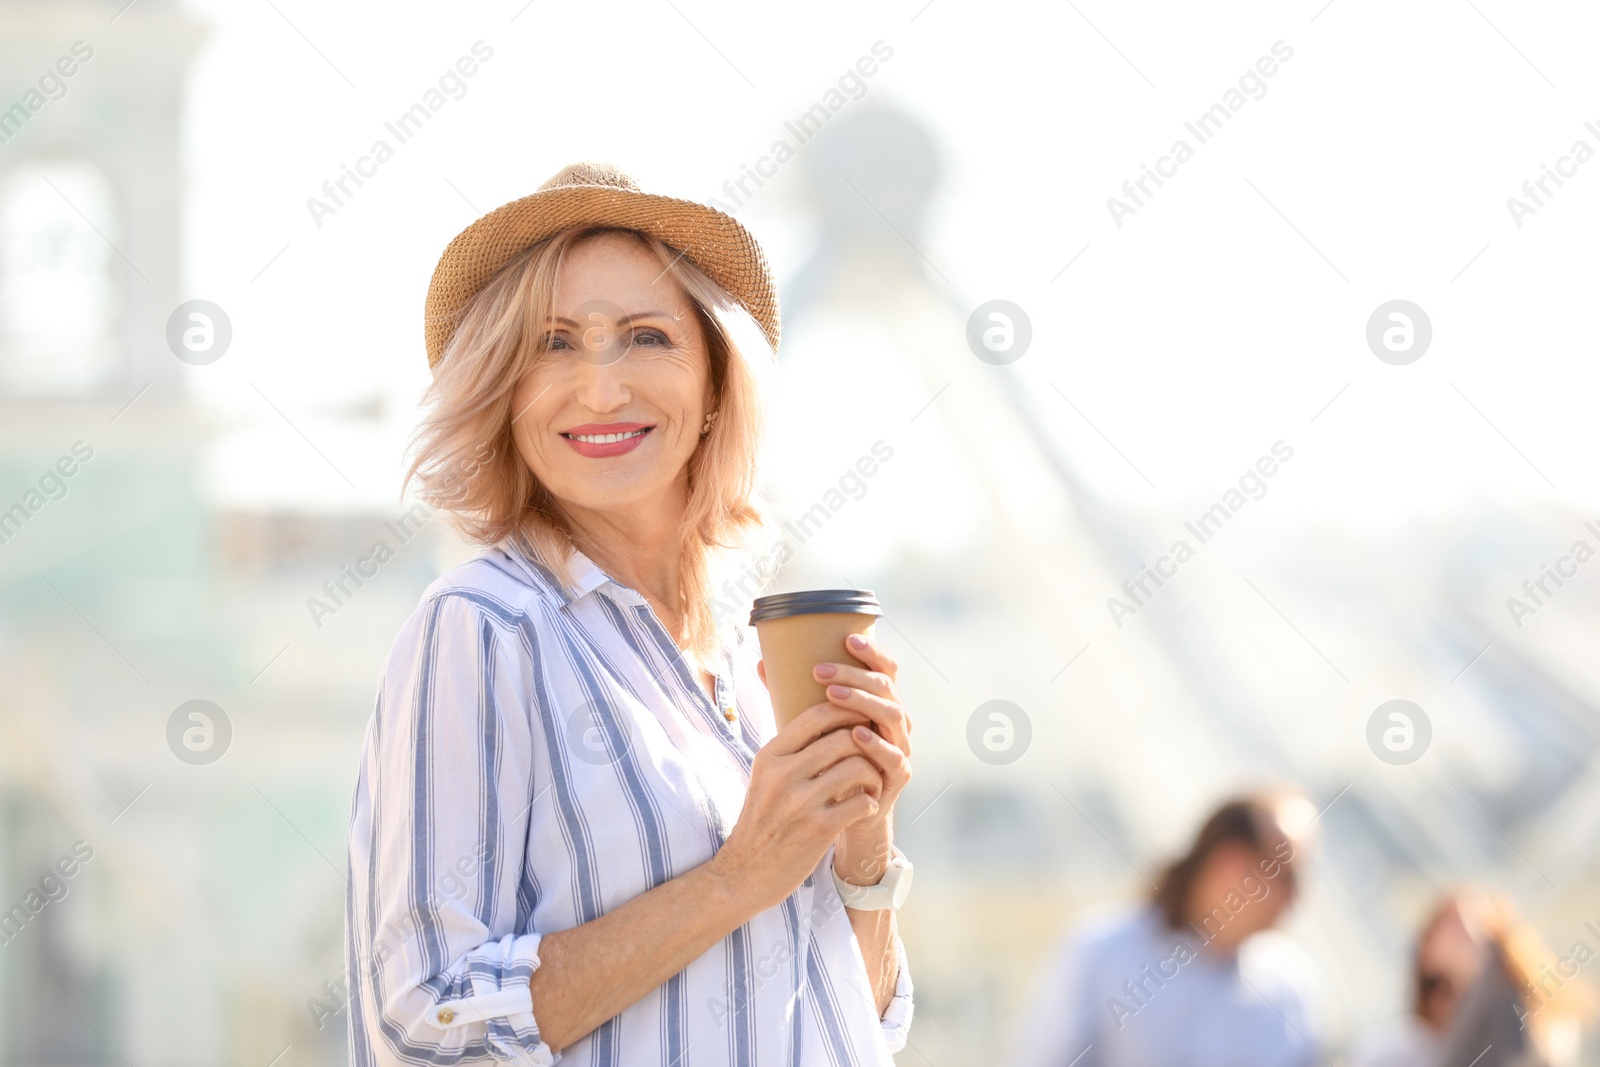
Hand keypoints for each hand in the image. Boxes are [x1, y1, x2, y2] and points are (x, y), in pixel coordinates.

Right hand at [708, 702, 884, 911]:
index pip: (817, 715)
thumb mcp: (766, 777)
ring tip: (871, 786)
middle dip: (867, 746)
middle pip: (844, 738)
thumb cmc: (762, 822)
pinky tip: (864, 809)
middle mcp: (783, 774)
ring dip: (873, 775)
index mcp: (771, 756)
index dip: (847, 711)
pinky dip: (871, 803)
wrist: (744, 873)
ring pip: (858, 766)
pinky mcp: (818, 829)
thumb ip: (792, 751)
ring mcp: (800, 801)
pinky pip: (862, 801)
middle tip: (872, 759)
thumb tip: (829, 720)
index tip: (861, 721)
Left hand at [813, 633, 911, 884]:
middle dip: (854, 675)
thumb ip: (795, 697)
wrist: (844, 813)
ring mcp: (901, 746)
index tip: (847, 639)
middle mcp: (895, 719)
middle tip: (820, 671)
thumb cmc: (827, 762)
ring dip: (863, 702)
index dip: (872, 651)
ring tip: (833, 695)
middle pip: (886, 686)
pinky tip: (856, 734)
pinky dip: (875, 743)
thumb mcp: (811, 727)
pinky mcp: (899, 775)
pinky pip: (893, 755)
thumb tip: (762, 663)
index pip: (884, 667)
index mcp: (879, 702)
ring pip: (893, 715)